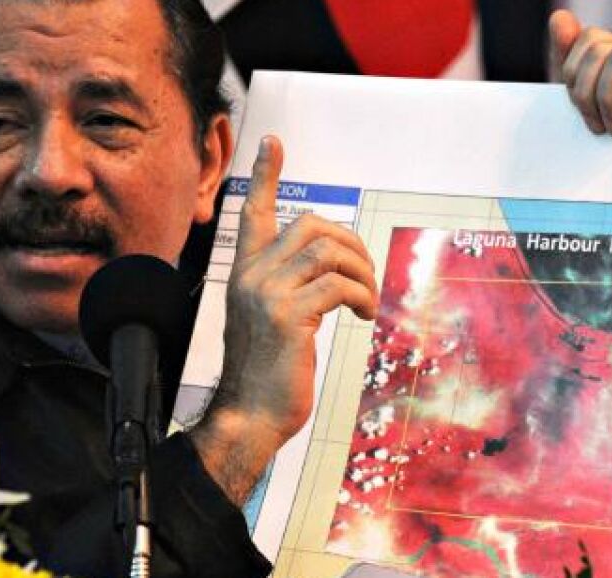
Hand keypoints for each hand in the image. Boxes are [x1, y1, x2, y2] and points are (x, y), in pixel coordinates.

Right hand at [191, 136, 378, 501]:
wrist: (249, 416)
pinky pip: (340, 285)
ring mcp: (267, 294)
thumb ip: (289, 288)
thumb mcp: (270, 321)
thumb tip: (331, 268)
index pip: (252, 212)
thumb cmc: (265, 373)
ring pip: (328, 250)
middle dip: (351, 243)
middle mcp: (251, 276)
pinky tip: (362, 317)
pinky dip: (362, 296)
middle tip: (364, 274)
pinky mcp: (289, 316)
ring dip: (361, 271)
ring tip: (367, 299)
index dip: (265, 175)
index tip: (272, 143)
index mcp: (245, 273)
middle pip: (311, 225)